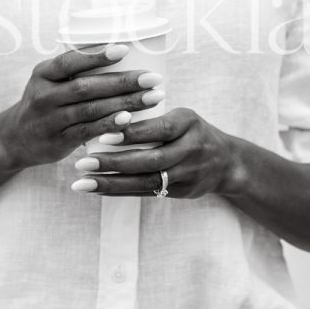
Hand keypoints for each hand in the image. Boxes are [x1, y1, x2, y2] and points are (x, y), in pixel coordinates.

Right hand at [0, 44, 163, 169]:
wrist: (15, 139)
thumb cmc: (46, 102)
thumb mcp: (50, 80)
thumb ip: (76, 71)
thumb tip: (126, 54)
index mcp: (43, 73)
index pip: (70, 61)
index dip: (97, 56)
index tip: (125, 50)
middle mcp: (44, 95)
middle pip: (87, 87)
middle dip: (123, 82)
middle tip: (152, 79)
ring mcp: (50, 120)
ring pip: (91, 109)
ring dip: (124, 103)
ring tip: (152, 97)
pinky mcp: (58, 141)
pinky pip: (87, 131)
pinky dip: (109, 125)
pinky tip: (128, 120)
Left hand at [71, 107, 239, 198]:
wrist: (227, 162)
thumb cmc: (192, 132)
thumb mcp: (181, 116)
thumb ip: (152, 118)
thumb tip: (106, 115)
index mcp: (188, 123)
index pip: (158, 129)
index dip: (131, 134)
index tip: (101, 136)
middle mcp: (191, 149)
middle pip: (150, 160)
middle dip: (113, 162)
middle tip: (82, 163)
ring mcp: (188, 174)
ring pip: (146, 181)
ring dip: (111, 183)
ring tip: (82, 182)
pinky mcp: (182, 192)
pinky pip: (147, 193)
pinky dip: (120, 191)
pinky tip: (97, 190)